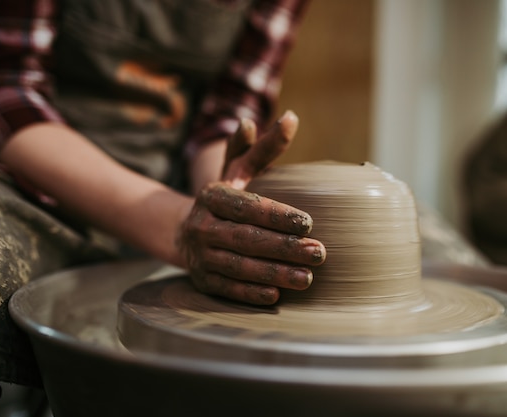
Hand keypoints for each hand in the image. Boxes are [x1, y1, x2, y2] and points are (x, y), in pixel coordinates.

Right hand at [180, 111, 325, 304]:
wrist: (187, 232)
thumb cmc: (228, 198)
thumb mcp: (240, 170)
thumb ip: (264, 148)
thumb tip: (292, 118)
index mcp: (212, 196)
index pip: (247, 206)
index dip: (277, 216)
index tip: (309, 223)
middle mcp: (201, 225)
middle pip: (246, 238)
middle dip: (284, 248)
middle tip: (319, 254)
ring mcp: (199, 255)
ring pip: (239, 267)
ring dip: (274, 273)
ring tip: (307, 278)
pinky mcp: (202, 280)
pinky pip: (228, 289)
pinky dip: (251, 293)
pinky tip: (276, 296)